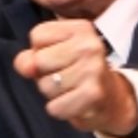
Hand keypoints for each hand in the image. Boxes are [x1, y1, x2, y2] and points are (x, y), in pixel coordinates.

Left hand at [13, 19, 137, 135]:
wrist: (112, 100)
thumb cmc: (77, 74)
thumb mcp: (54, 56)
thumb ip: (31, 57)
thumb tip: (26, 66)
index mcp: (80, 28)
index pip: (37, 36)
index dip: (40, 51)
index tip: (59, 57)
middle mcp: (89, 45)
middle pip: (39, 61)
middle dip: (45, 75)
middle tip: (65, 77)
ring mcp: (93, 69)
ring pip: (45, 86)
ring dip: (52, 94)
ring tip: (71, 90)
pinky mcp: (93, 94)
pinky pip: (54, 107)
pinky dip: (60, 110)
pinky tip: (74, 103)